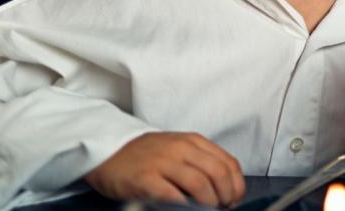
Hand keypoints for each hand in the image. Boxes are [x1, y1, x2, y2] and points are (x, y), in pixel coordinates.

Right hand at [84, 132, 244, 207]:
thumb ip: (200, 162)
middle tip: (224, 208)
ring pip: (200, 184)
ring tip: (209, 210)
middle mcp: (181, 149)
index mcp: (193, 141)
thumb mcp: (178, 149)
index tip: (235, 199)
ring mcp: (163, 163)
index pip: (227, 162)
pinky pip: (172, 196)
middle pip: (218, 173)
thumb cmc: (147, 155)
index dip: (237, 185)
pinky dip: (185, 206)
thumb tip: (224, 187)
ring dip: (210, 203)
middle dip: (227, 195)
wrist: (108, 151)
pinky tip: (187, 210)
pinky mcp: (145, 179)